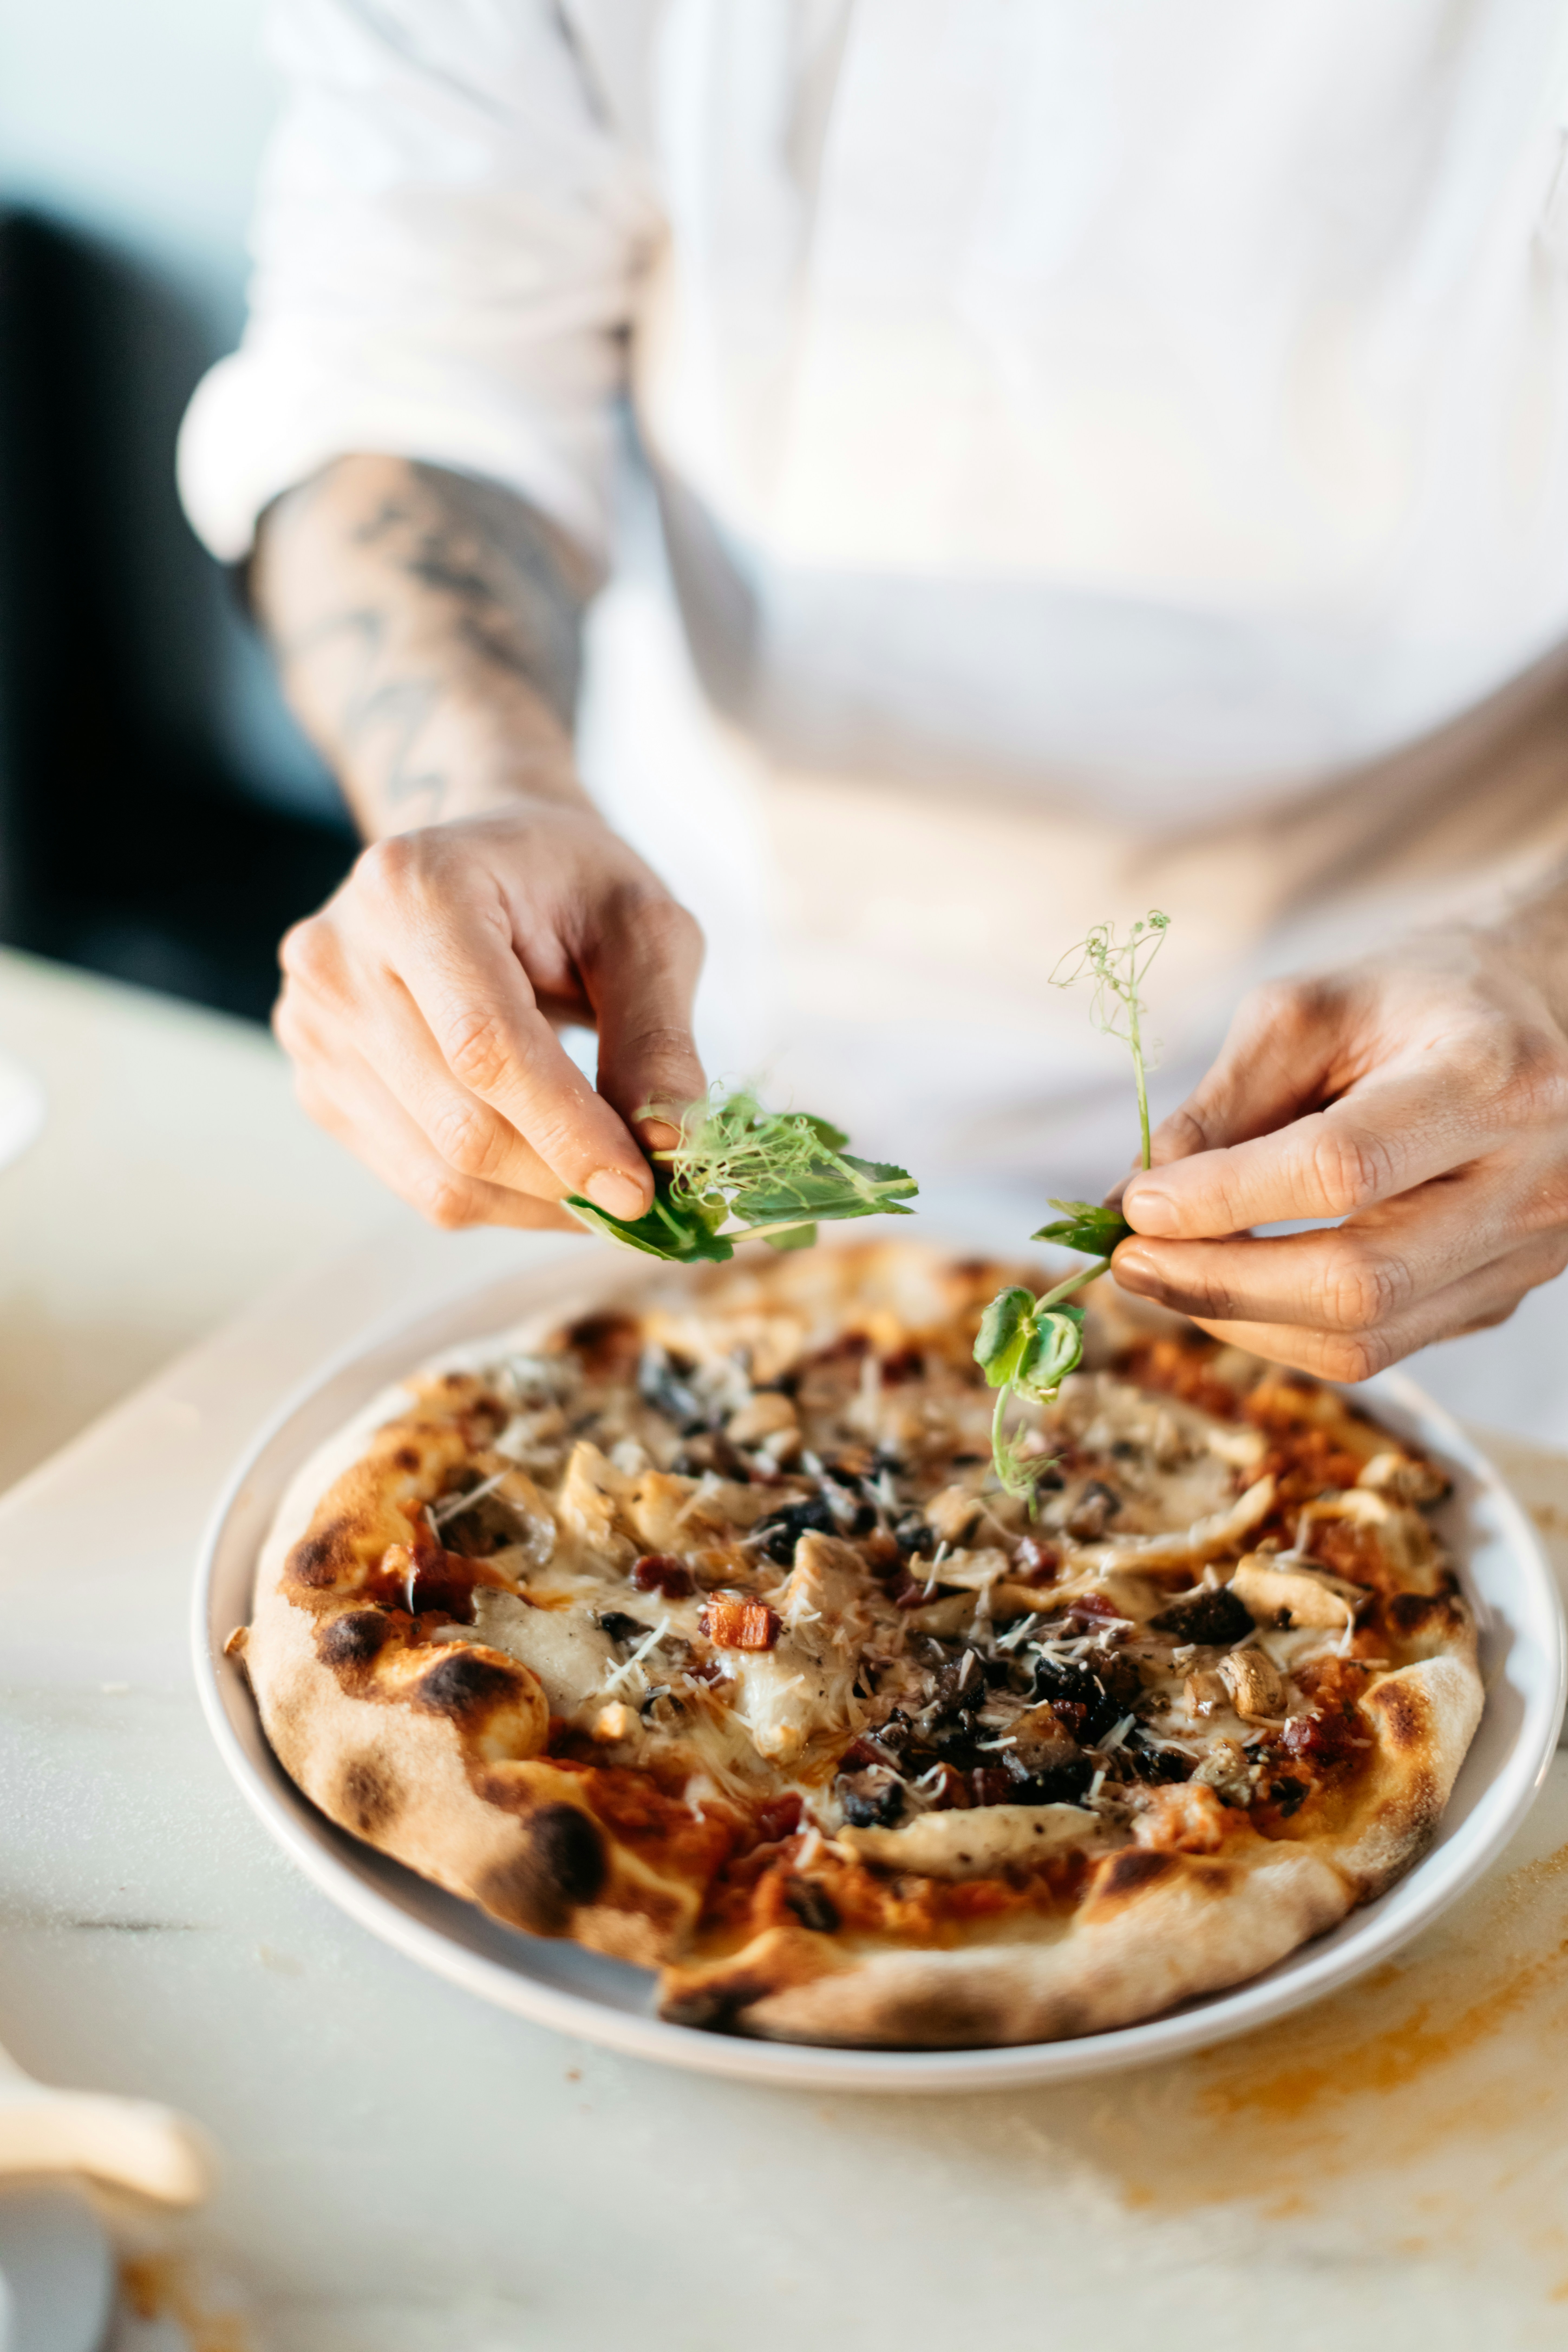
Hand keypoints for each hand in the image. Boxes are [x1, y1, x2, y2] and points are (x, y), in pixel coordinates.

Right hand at [274, 799, 705, 1228]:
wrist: (488, 861)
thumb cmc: (572, 885)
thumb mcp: (644, 929)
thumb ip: (659, 1035)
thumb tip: (671, 1147)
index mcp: (414, 888)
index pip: (486, 1046)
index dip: (569, 1131)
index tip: (643, 1190)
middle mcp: (339, 957)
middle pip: (461, 1123)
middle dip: (564, 1176)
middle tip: (645, 1195)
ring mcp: (314, 1026)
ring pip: (439, 1173)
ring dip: (539, 1199)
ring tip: (603, 1176)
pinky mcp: (319, 1082)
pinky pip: (418, 1182)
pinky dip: (501, 1196)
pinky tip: (547, 1163)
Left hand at [1111, 922, 1567, 1378]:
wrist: (1540, 1016)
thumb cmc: (1414, 1000)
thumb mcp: (1309, 1012)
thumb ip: (1223, 1103)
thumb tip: (1135, 1197)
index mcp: (1489, 1078)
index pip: (1339, 1169)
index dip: (1222, 1199)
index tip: (1137, 1204)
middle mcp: (1531, 1179)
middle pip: (1357, 1282)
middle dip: (1219, 1283)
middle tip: (1130, 1261)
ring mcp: (1527, 1251)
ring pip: (1365, 1338)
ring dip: (1241, 1319)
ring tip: (1166, 1276)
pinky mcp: (1503, 1295)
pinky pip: (1381, 1345)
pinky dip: (1286, 1327)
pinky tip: (1235, 1285)